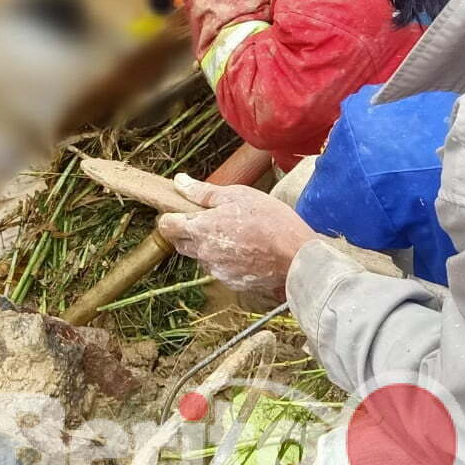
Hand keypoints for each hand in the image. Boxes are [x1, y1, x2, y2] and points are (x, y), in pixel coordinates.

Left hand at [157, 175, 314, 292]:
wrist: (297, 257)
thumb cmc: (271, 221)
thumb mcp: (237, 195)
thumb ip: (204, 192)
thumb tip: (180, 182)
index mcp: (202, 229)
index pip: (167, 226)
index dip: (169, 216)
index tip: (179, 211)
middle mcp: (204, 253)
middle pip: (181, 243)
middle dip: (188, 231)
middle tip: (209, 219)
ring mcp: (217, 270)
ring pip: (201, 257)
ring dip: (209, 246)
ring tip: (234, 234)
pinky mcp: (231, 282)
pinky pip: (220, 269)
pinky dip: (226, 260)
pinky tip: (245, 250)